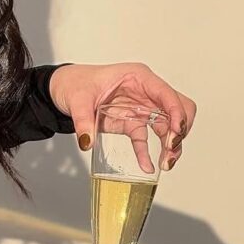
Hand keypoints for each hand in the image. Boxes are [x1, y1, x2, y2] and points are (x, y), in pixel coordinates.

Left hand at [48, 62, 196, 170]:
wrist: (64, 88)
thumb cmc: (75, 82)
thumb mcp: (77, 98)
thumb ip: (82, 119)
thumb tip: (87, 142)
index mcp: (138, 77)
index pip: (167, 94)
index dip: (177, 113)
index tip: (175, 134)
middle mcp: (145, 90)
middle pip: (178, 108)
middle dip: (180, 130)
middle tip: (170, 150)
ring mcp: (141, 107)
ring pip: (169, 125)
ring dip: (171, 144)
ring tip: (165, 163)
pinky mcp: (133, 122)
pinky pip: (148, 139)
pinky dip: (150, 153)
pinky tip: (148, 166)